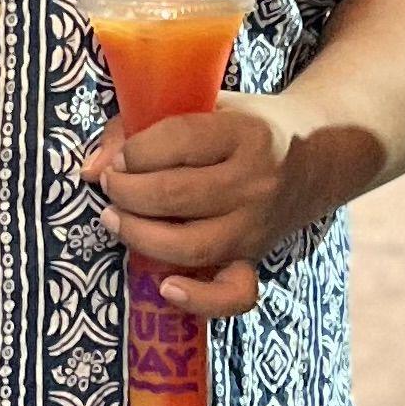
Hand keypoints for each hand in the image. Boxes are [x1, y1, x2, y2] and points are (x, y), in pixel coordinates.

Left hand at [82, 93, 319, 321]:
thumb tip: (89, 168)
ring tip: (114, 218)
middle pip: (176, 195)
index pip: (178, 141)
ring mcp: (256, 226)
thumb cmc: (244, 126)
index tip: (120, 155)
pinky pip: (233, 294)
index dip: (135, 150)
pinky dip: (198, 299)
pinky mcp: (256, 258)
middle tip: (111, 185)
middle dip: (127, 191)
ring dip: (140, 235)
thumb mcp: (205, 105)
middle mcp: (255, 182)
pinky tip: (165, 287)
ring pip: (192, 245)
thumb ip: (142, 125)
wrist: (314, 156)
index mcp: (244, 132)